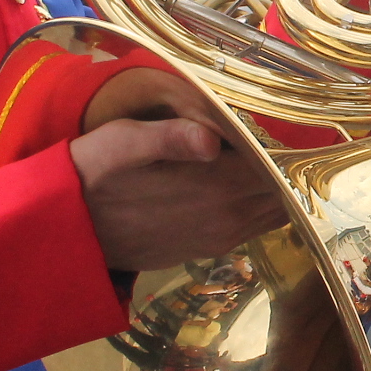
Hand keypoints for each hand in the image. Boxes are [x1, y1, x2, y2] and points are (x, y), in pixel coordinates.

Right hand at [69, 74, 286, 271]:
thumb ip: (170, 138)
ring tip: (279, 153)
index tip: (303, 123)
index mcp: (214, 188)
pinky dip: (264, 203)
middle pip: (286, 191)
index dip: (293, 145)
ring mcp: (221, 238)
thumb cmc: (93, 175)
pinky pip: (255, 225)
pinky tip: (254, 178)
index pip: (278, 166)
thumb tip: (213, 138)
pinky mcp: (210, 248)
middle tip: (298, 134)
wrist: (68, 231)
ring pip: (275, 211)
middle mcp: (227, 218)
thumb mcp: (122, 143)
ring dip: (282, 186)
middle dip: (294, 166)